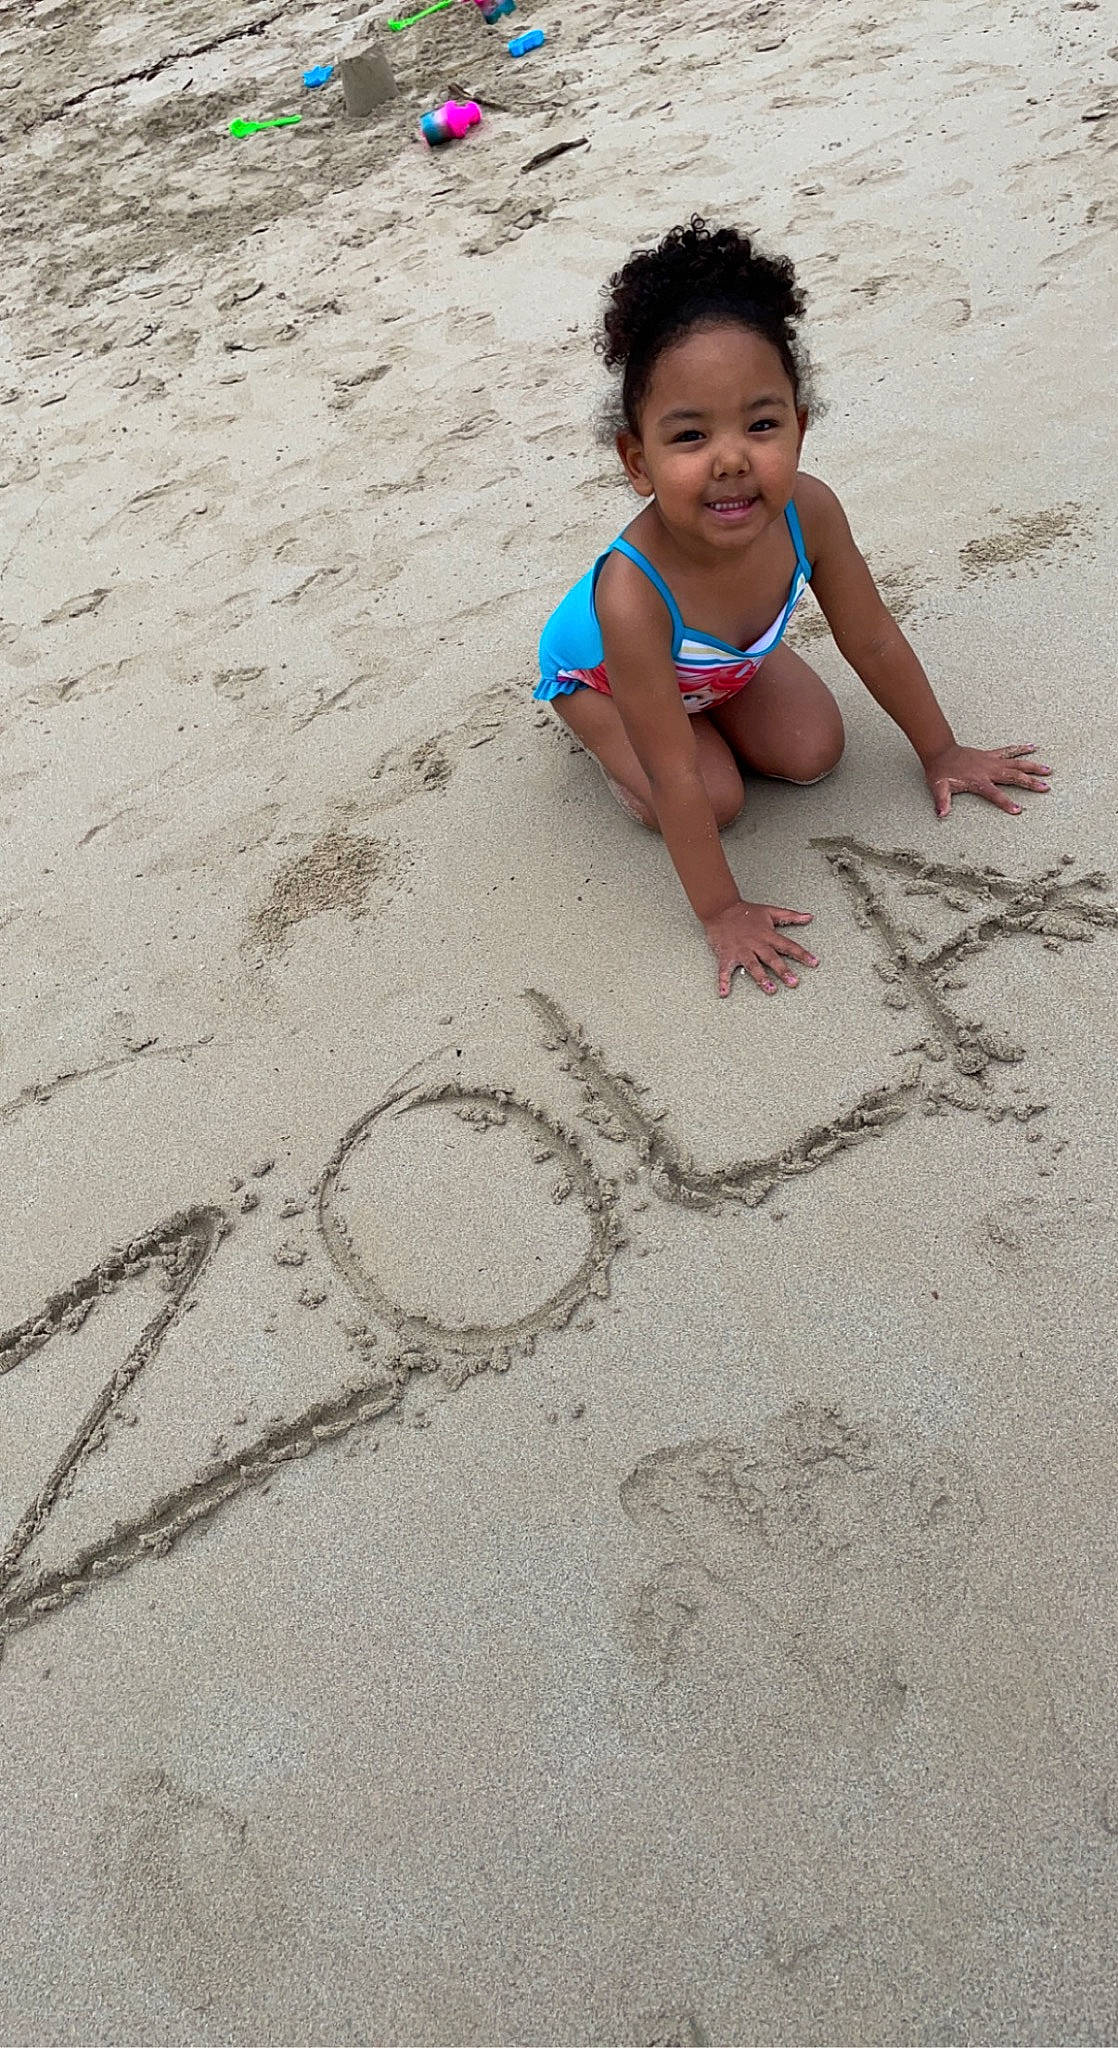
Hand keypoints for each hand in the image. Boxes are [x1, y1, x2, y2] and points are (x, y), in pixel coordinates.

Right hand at [703, 899, 817, 997]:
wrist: (720, 908)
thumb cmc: (745, 912)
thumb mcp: (770, 911)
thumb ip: (790, 916)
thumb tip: (808, 917)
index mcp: (767, 935)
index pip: (788, 945)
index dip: (802, 954)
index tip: (813, 963)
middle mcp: (756, 944)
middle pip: (771, 958)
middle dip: (783, 970)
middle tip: (793, 982)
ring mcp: (741, 950)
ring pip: (752, 965)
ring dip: (761, 977)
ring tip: (770, 989)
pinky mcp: (726, 955)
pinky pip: (724, 970)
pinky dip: (722, 981)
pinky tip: (724, 992)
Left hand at [924, 742, 1051, 818]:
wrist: (940, 751)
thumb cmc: (941, 770)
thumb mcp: (939, 788)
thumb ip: (942, 801)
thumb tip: (941, 814)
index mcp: (978, 780)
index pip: (994, 794)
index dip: (1005, 802)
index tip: (1018, 810)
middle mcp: (989, 770)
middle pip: (1013, 777)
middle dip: (1030, 783)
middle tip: (1045, 787)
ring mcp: (992, 761)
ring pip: (1016, 763)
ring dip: (1032, 766)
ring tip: (1048, 770)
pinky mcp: (991, 754)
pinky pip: (1009, 750)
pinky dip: (1021, 749)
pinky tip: (1033, 747)